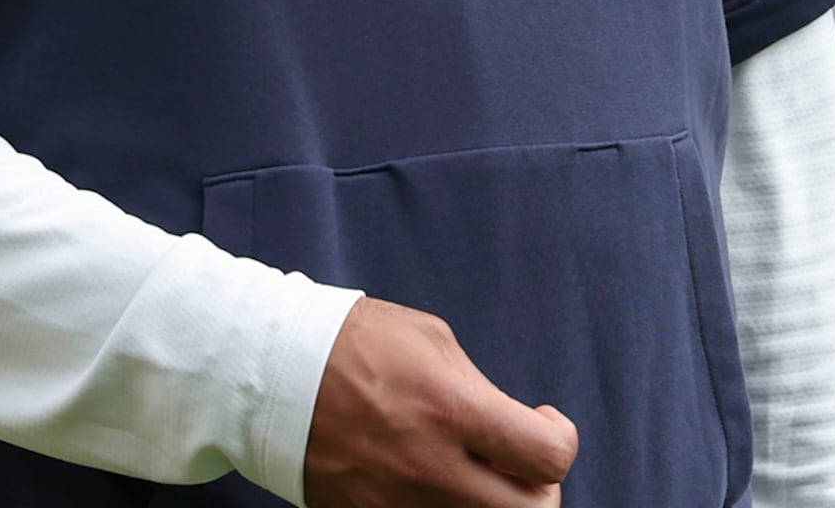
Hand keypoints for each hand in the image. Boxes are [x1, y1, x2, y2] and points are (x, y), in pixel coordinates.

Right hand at [301, 297, 578, 507]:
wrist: (274, 375)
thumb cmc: (358, 345)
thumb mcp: (434, 343)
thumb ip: (481, 392)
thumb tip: (511, 428)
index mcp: (454, 411)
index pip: (548, 457)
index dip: (560, 439)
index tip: (541, 421)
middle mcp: (432, 469)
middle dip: (539, 490)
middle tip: (520, 462)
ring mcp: (399, 505)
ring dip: (492, 502)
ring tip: (476, 470)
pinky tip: (437, 482)